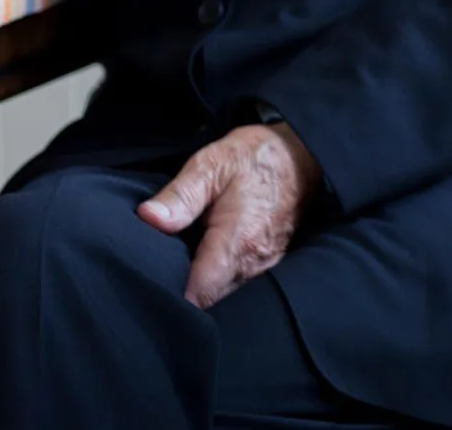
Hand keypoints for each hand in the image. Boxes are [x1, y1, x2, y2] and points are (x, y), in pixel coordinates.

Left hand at [139, 122, 323, 308]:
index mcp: (237, 242)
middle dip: (181, 287)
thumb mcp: (212, 165)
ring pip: (222, 290)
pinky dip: (217, 271)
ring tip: (179, 255)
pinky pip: (236, 278)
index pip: (197, 295)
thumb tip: (148, 219)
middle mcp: (253, 262)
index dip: (170, 293)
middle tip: (158, 263)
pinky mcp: (268, 259)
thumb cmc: (256, 157)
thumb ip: (180, 195)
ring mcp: (264, 263)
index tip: (151, 277)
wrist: (304, 154)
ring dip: (200, 279)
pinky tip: (205, 249)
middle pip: (207, 297)